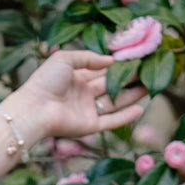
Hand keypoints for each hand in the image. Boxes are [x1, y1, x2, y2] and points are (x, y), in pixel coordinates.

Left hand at [12, 50, 145, 142]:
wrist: (35, 108)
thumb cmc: (45, 81)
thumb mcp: (66, 59)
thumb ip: (88, 58)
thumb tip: (111, 61)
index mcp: (78, 78)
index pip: (102, 71)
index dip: (118, 66)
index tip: (136, 58)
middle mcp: (84, 95)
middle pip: (112, 86)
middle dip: (129, 79)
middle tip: (148, 71)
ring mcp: (87, 111)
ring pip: (115, 103)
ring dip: (132, 96)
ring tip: (150, 86)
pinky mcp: (89, 126)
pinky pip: (111, 121)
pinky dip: (125, 116)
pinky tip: (141, 108)